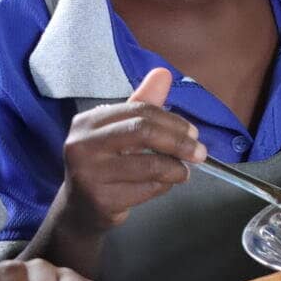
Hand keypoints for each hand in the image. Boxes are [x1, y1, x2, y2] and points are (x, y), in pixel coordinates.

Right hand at [59, 68, 205, 232]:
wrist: (80, 208)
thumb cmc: (107, 163)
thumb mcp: (123, 129)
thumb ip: (144, 102)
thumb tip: (164, 72)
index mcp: (88, 121)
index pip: (140, 111)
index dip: (173, 121)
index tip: (194, 133)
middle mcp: (82, 144)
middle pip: (144, 132)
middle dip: (179, 142)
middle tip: (199, 153)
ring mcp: (88, 173)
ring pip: (149, 165)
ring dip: (176, 169)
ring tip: (183, 172)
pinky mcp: (100, 199)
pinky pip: (146, 189)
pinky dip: (163, 187)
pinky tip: (162, 185)